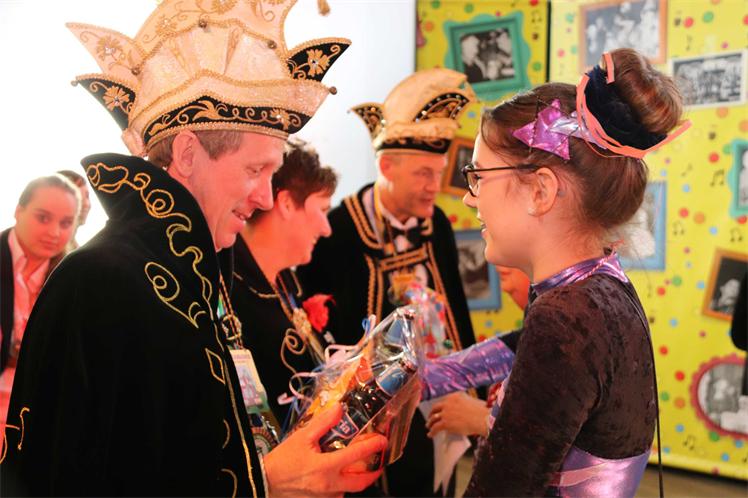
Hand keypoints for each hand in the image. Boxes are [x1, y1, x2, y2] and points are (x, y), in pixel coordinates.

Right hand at [263, 403, 387, 497]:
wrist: (264, 481)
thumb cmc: (282, 460)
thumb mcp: (301, 437)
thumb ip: (323, 423)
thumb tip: (339, 409)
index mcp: (325, 467)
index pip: (356, 455)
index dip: (373, 446)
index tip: (382, 440)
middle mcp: (329, 485)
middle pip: (361, 483)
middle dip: (374, 473)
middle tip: (379, 462)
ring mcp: (326, 496)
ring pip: (349, 489)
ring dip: (355, 478)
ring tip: (357, 466)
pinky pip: (337, 494)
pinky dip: (341, 484)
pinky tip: (337, 475)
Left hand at [426, 392, 489, 437]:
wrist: (483, 418)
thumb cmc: (482, 412)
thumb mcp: (471, 401)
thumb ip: (463, 404)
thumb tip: (460, 411)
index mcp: (454, 396)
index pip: (444, 401)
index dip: (440, 407)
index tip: (438, 410)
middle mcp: (448, 402)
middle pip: (436, 408)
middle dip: (432, 413)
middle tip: (430, 418)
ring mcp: (446, 412)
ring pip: (434, 418)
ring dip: (430, 423)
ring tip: (429, 427)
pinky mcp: (445, 423)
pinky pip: (435, 428)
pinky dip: (432, 432)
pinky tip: (430, 435)